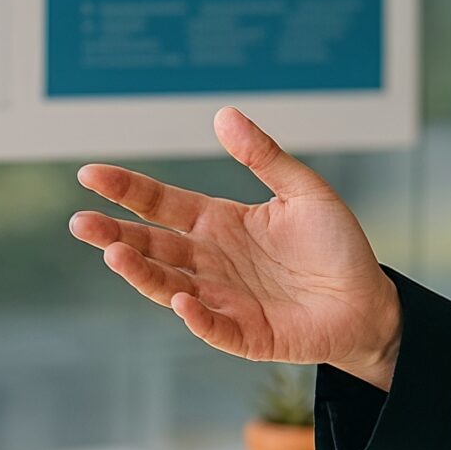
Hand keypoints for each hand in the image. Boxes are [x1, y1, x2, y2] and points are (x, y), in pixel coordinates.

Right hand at [67, 106, 401, 381]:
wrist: (369, 300)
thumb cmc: (336, 246)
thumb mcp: (304, 191)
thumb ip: (264, 156)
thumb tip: (223, 114)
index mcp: (219, 223)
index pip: (161, 204)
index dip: (127, 189)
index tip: (90, 174)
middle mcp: (211, 261)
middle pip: (152, 246)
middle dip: (115, 235)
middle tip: (81, 222)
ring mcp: (223, 299)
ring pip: (169, 285)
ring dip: (141, 272)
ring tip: (114, 255)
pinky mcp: (245, 335)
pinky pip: (212, 326)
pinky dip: (195, 315)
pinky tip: (181, 299)